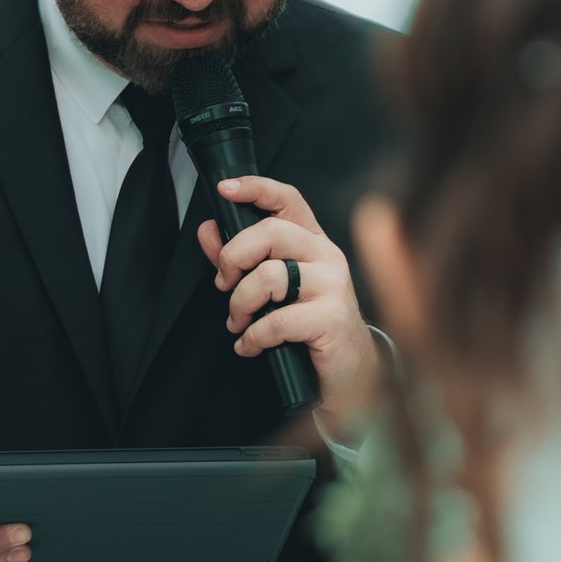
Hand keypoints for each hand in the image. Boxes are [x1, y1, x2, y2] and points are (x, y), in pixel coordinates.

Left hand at [199, 174, 379, 416]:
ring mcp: (333, 286)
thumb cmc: (311, 328)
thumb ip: (240, 259)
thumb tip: (208, 230)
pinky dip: (252, 337)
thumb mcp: (274, 290)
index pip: (289, 200)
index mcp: (313, 244)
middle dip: (234, 257)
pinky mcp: (332, 319)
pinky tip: (250, 346)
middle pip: (271, 232)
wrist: (352, 374)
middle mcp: (327, 257)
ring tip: (238, 323)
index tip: (226, 188)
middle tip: (225, 284)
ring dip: (239, 304)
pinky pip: (276, 320)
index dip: (257, 187)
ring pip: (269, 276)